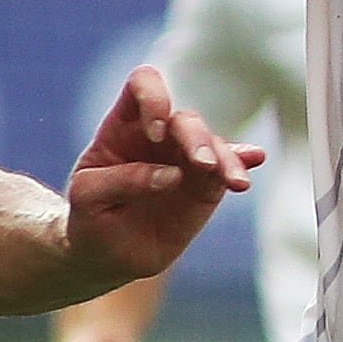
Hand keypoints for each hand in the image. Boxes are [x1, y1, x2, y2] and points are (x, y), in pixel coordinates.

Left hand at [64, 63, 255, 286]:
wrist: (107, 255)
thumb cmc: (89, 218)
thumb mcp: (87, 197)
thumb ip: (122, 180)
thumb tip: (173, 175)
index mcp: (123, 126)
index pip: (142, 86)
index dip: (153, 97)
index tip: (156, 131)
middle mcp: (159, 136)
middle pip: (184, 118)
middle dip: (195, 138)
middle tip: (201, 164)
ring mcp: (185, 159)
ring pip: (212, 143)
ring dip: (224, 158)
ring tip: (234, 182)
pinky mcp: (206, 186)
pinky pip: (228, 167)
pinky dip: (243, 161)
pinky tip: (255, 159)